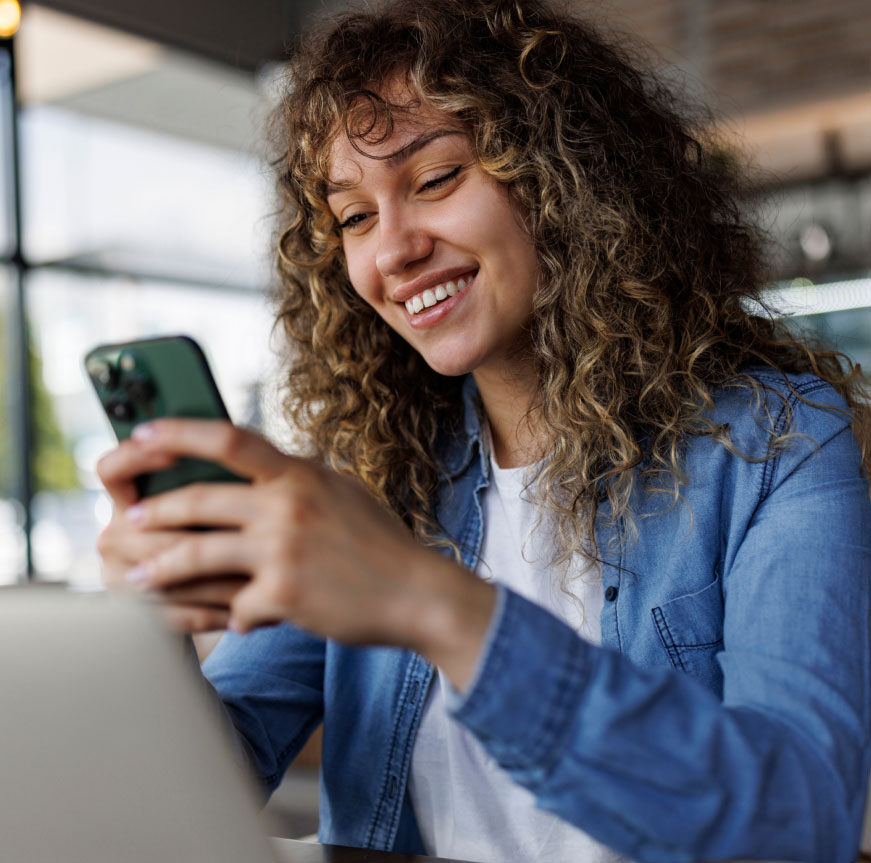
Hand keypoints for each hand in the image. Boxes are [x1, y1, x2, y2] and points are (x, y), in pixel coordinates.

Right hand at [96, 438, 243, 631]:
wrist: (205, 594)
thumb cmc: (224, 532)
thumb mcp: (220, 502)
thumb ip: (219, 483)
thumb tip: (242, 463)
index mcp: (129, 499)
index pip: (112, 469)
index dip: (135, 458)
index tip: (173, 454)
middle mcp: (116, 535)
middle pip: (149, 529)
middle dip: (203, 535)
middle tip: (251, 535)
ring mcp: (120, 576)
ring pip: (165, 574)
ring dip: (216, 580)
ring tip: (261, 580)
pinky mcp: (137, 616)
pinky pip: (174, 614)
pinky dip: (213, 613)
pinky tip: (245, 611)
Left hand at [109, 420, 495, 687]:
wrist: (418, 593)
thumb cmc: (380, 543)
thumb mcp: (340, 492)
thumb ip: (295, 478)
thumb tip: (254, 467)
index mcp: (299, 475)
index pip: (229, 439)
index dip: (178, 434)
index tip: (142, 434)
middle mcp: (288, 505)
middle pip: (199, 499)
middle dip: (155, 511)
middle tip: (129, 520)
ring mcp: (284, 550)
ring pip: (198, 553)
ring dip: (158, 567)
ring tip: (134, 577)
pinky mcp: (285, 594)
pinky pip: (235, 606)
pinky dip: (230, 615)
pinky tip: (233, 621)